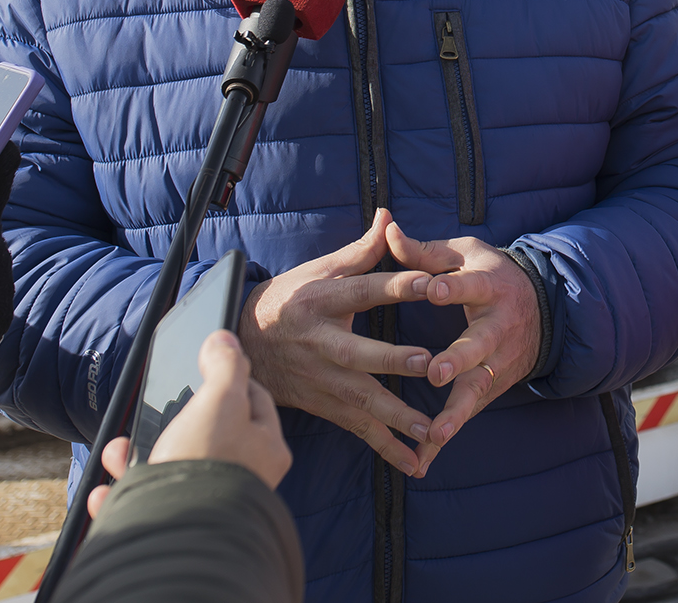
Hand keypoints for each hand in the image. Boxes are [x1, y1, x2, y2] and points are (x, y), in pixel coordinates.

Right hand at [86, 331, 290, 516]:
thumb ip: (225, 365)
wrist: (181, 533)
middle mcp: (240, 478)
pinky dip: (121, 495)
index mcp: (264, 448)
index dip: (227, 380)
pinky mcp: (174, 523)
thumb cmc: (209, 463)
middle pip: (204, 435)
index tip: (201, 371)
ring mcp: (207, 500)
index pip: (253, 401)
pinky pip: (144, 503)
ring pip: (169, 468)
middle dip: (168, 420)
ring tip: (118, 452)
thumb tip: (225, 339)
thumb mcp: (220, 400)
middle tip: (150, 412)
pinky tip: (106, 491)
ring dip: (136, 457)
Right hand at [240, 208, 435, 476]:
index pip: (362, 291)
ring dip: (397, 414)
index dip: (395, 286)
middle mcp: (320, 342)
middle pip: (359, 353)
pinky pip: (359, 429)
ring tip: (431, 426)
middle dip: (393, 360)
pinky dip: (387, 449)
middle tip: (431, 361)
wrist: (246, 343)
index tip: (431, 282)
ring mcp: (322, 379)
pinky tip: (417, 462)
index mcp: (321, 301)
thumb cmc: (292, 298)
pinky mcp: (326, 406)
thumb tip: (389, 216)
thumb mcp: (320, 270)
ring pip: (361, 398)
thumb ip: (361, 249)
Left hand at [385, 223, 541, 469]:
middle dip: (460, 359)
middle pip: (479, 345)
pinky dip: (447, 438)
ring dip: (457, 412)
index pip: (472, 286)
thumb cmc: (489, 275)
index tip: (434, 290)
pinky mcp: (490, 388)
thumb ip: (424, 251)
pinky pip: (467, 414)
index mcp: (490, 287)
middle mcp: (498, 328)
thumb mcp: (464, 256)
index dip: (454, 288)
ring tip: (436, 433)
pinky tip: (424, 460)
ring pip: (477, 389)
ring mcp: (496, 363)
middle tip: (436, 371)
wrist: (543, 310)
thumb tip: (386, 228)